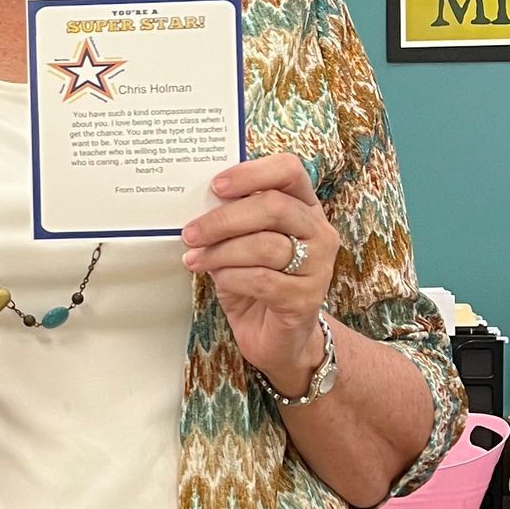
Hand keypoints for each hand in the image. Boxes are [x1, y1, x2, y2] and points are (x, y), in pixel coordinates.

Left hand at [181, 153, 338, 393]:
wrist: (277, 338)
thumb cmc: (256, 283)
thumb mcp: (241, 244)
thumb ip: (231, 221)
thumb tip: (197, 205)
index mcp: (303, 207)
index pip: (288, 171)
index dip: (252, 173)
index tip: (216, 185)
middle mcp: (318, 232)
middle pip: (274, 207)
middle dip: (224, 219)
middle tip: (191, 232)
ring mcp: (318, 266)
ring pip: (265, 245)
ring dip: (221, 252)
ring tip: (195, 259)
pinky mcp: (306, 298)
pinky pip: (262, 280)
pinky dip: (231, 278)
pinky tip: (218, 280)